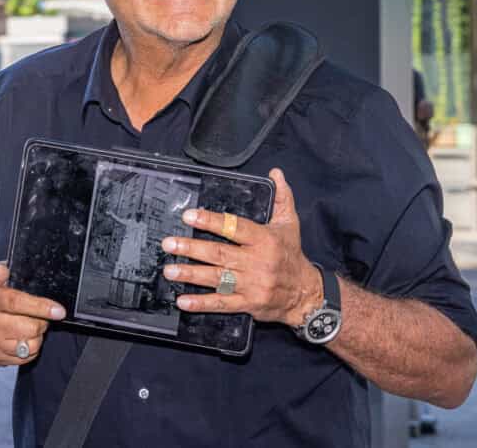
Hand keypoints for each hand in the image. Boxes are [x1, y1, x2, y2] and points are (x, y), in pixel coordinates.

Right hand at [0, 262, 65, 365]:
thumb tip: (3, 270)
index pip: (16, 302)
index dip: (40, 307)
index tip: (58, 311)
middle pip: (28, 327)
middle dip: (42, 322)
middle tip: (42, 316)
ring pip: (29, 345)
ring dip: (38, 336)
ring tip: (33, 327)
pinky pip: (25, 357)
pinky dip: (31, 349)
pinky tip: (25, 338)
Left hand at [160, 168, 321, 326]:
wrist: (307, 294)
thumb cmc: (293, 255)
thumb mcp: (289, 224)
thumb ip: (281, 197)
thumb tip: (276, 173)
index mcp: (264, 240)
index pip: (234, 228)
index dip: (211, 221)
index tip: (189, 216)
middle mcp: (257, 262)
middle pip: (219, 254)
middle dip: (191, 248)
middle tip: (169, 244)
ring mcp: (251, 285)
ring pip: (217, 278)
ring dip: (190, 274)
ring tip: (169, 269)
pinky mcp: (248, 304)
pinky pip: (222, 303)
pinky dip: (201, 303)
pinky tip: (183, 301)